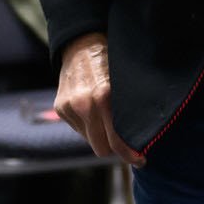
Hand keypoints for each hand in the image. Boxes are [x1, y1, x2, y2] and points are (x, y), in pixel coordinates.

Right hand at [55, 32, 143, 166]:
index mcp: (103, 97)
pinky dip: (89, 125)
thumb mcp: (126, 82)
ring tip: (108, 118)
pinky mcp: (60, 108)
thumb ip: (131, 109)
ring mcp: (68, 107)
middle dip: (115, 148)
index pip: (116, 142)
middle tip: (127, 143)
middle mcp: (83, 104)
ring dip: (100, 135)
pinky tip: (94, 110)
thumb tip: (143, 138)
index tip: (141, 159)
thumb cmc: (111, 61)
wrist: (82, 43)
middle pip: (101, 149)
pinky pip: (79, 130)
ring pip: (90, 140)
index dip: (130, 155)